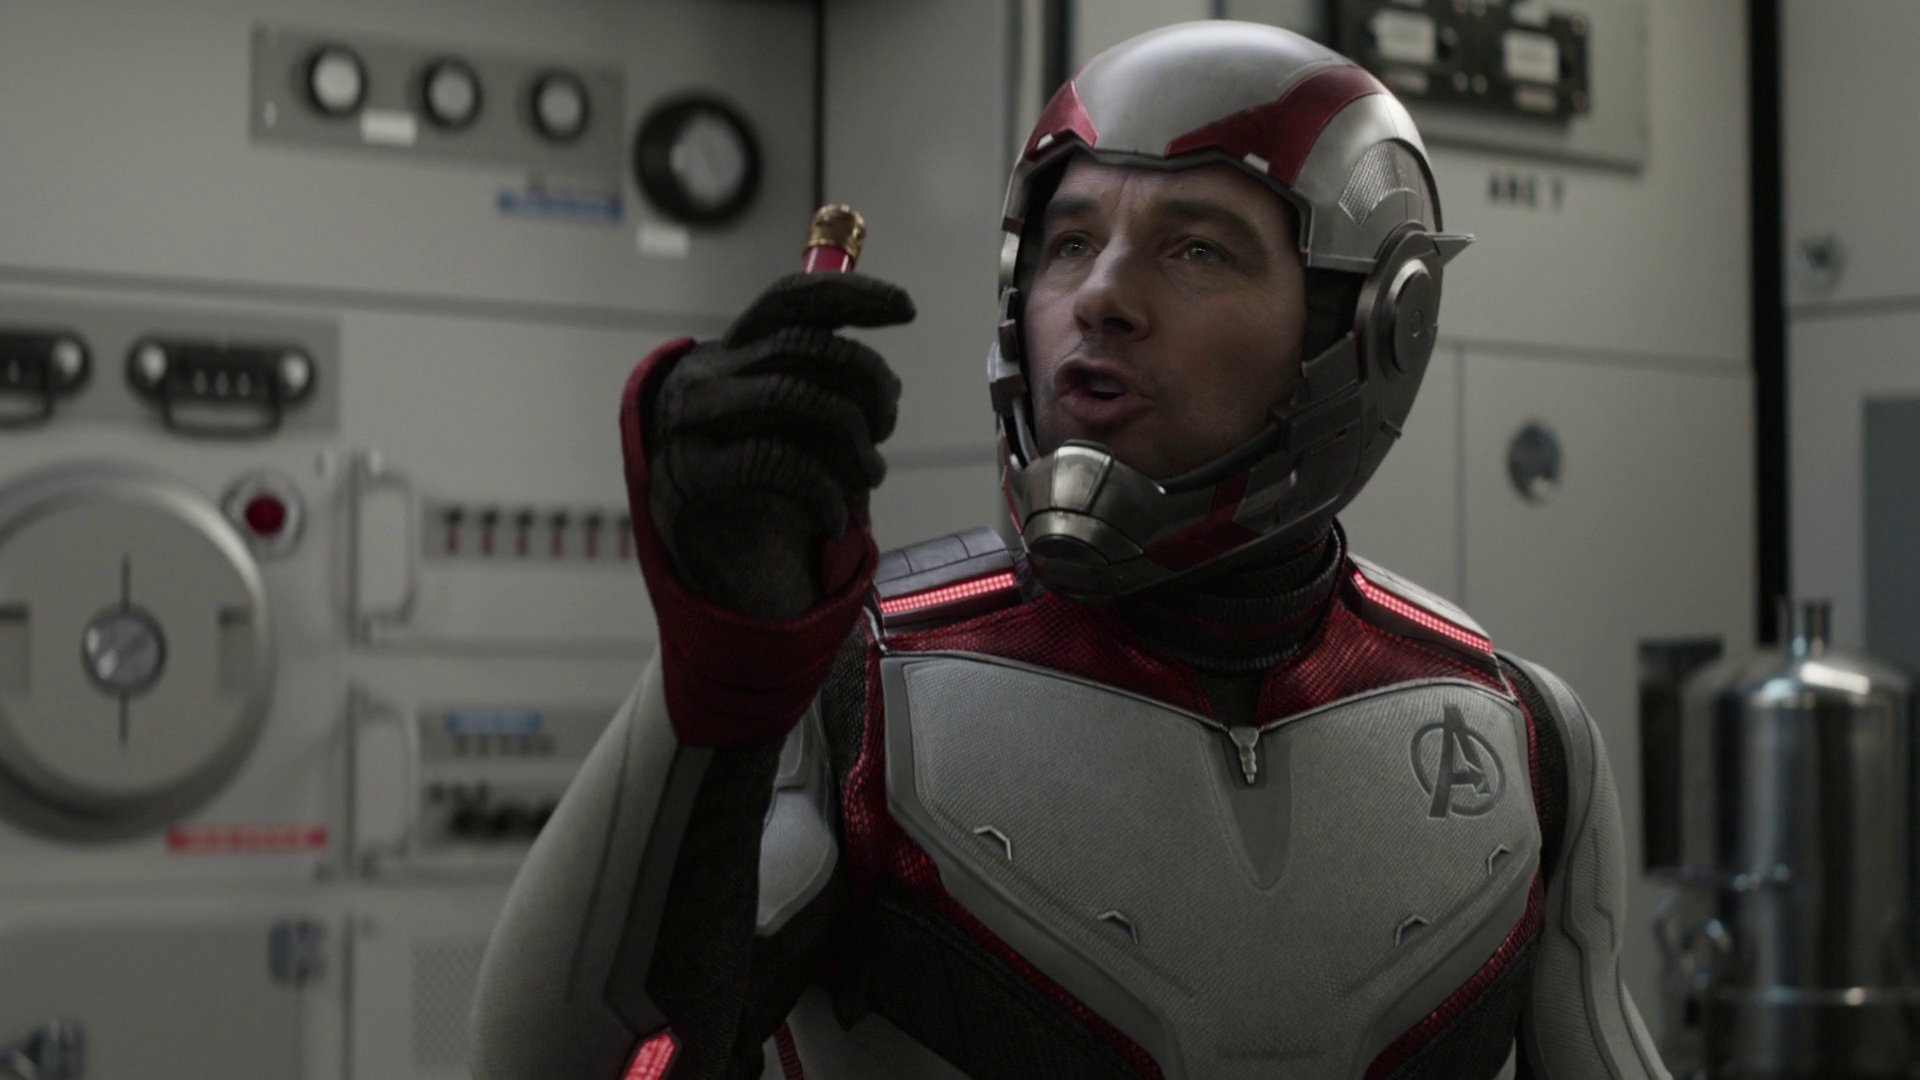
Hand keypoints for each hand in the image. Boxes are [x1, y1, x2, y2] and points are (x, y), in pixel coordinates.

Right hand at [646, 272, 913, 619]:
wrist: (720, 585)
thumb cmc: (771, 505)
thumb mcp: (801, 438)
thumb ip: (827, 396)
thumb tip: (882, 383)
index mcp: (731, 357)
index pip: (790, 300)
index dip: (852, 295)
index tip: (906, 309)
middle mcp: (704, 378)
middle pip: (802, 346)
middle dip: (866, 379)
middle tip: (887, 426)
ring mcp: (689, 425)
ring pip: (792, 395)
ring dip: (852, 437)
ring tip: (871, 474)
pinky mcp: (690, 477)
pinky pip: (774, 461)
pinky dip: (824, 491)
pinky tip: (838, 518)